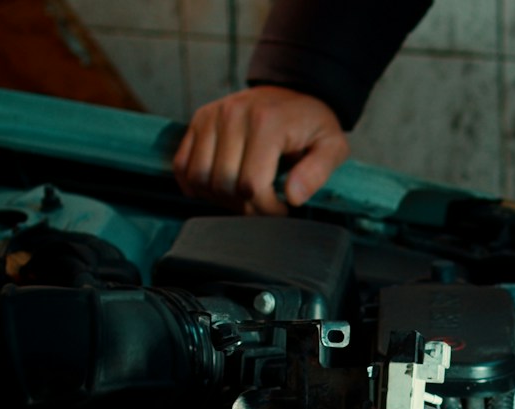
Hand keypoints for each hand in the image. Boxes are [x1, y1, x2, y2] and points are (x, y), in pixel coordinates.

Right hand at [173, 87, 348, 214]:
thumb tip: (293, 196)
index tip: (281, 208)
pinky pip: (182, 165)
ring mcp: (212, 116)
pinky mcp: (198, 121)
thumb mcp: (332, 145)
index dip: (265, 209)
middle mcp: (233, 114)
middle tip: (263, 204)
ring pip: (199, 178)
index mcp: (267, 121)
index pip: (252, 184)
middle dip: (244, 206)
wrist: (293, 92)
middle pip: (223, 185)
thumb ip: (318, 172)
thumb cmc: (311, 124)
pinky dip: (195, 184)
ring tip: (243, 195)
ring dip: (219, 198)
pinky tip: (219, 188)